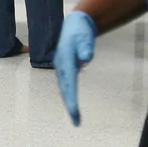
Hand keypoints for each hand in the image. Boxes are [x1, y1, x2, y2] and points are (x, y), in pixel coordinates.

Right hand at [54, 11, 97, 125]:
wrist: (74, 25)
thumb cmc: (80, 31)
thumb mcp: (85, 37)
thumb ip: (86, 47)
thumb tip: (87, 58)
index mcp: (65, 60)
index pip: (69, 82)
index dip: (71, 98)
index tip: (74, 111)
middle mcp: (61, 66)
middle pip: (65, 89)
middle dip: (70, 105)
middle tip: (76, 121)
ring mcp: (62, 68)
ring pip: (64, 88)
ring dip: (69, 102)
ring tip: (75, 117)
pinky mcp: (65, 69)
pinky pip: (66, 85)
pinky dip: (69, 95)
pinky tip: (73, 104)